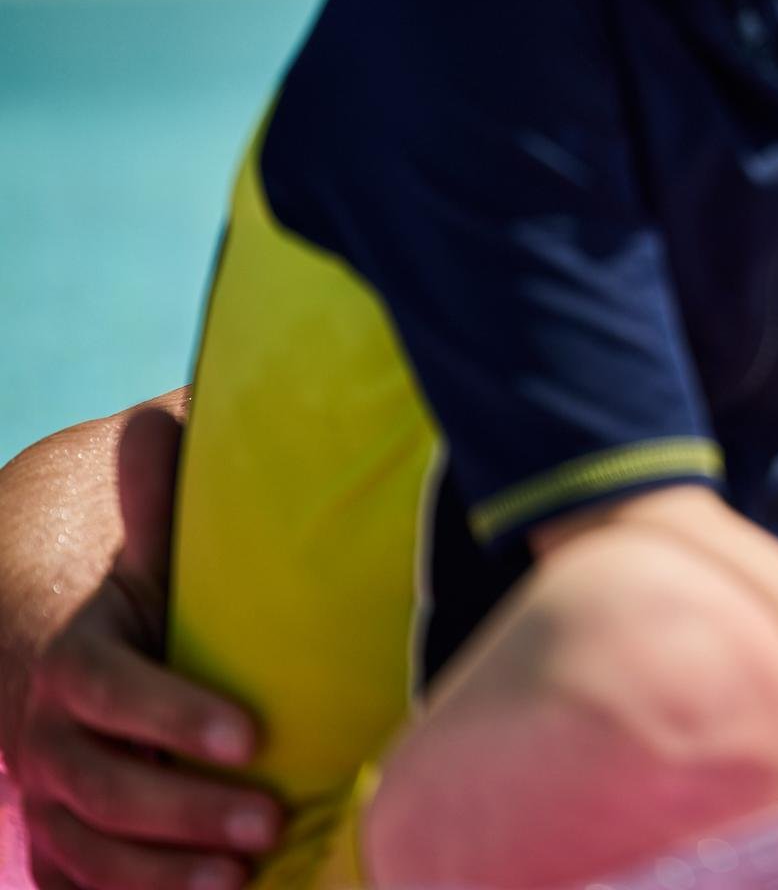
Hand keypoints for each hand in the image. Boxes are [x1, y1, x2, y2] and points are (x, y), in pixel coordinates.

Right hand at [11, 408, 280, 889]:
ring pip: (82, 846)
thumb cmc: (124, 562)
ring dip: (157, 876)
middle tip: (267, 822)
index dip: (172, 715)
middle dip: (179, 811)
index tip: (251, 733)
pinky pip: (73, 881)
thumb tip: (204, 413)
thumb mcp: (143, 523)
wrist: (33, 600)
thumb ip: (173, 479)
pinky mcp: (54, 826)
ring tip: (242, 883)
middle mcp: (38, 728)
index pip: (108, 689)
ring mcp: (38, 786)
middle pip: (96, 784)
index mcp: (65, 649)